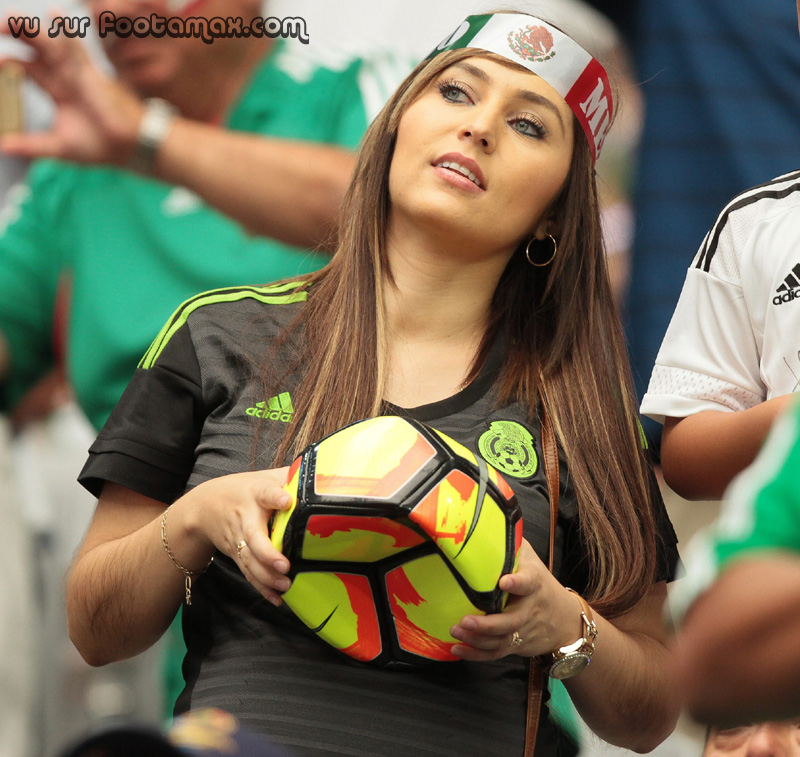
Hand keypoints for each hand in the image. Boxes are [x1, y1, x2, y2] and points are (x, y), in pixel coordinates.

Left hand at [0, 17, 144, 164]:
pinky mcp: (92, 72)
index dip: (8, 64)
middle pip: (35, 51)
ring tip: (10, 22)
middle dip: (16, 36)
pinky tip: (54, 14)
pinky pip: (77, 47)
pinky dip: (65, 30)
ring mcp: (79, 73)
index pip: (26, 69)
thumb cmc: (103, 147)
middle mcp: (66, 78)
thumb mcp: (60, 147)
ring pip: (50, 44)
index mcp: (58, 93)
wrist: (132, 146)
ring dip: (30, 30)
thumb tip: (2, 146)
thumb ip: (30, 145)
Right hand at [186, 468, 292, 606]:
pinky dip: (262, 587)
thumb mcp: (264, 477)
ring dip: (266, 576)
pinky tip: (277, 598)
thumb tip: (324, 475)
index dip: (275, 497)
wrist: (205, 506)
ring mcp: (239, 539)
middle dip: (267, 553)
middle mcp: (246, 518)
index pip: (265, 494)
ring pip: (250, 560)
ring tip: (285, 585)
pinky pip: (248, 573)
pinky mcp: (237, 555)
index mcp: (256, 494)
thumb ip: (290, 476)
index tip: (286, 500)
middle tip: (284, 565)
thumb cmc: (245, 490)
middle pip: (253, 536)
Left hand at [449, 539, 583, 660]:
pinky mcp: (516, 645)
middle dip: (487, 624)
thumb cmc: (538, 581)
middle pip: (511, 620)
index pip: (528, 582)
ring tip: (455, 631)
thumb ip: (510, 543)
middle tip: (464, 620)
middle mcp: (529, 609)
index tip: (504, 582)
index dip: (517, 583)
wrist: (565, 618)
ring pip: (501, 640)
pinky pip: (496, 654)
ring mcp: (523, 630)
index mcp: (534, 583)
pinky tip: (457, 650)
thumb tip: (484, 518)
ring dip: (477, 640)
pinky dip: (476, 655)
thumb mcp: (530, 558)